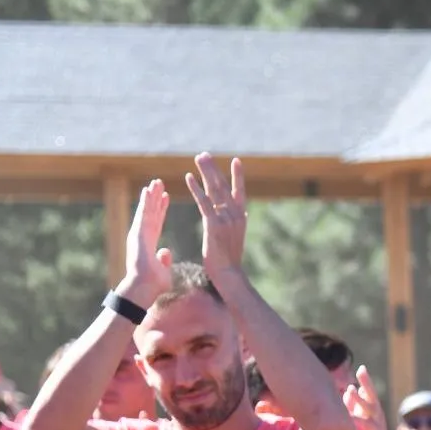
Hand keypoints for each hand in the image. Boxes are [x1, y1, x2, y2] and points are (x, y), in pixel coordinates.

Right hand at [120, 179, 174, 301]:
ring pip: (146, 210)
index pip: (157, 222)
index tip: (166, 197)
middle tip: (159, 183)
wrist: (144, 290)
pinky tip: (148, 190)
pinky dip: (145, 202)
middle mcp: (143, 236)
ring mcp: (139, 234)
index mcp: (149, 243)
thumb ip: (164, 260)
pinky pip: (143, 214)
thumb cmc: (153, 286)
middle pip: (151, 213)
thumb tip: (166, 252)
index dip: (161, 209)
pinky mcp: (137, 234)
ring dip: (150, 196)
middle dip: (155, 198)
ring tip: (155, 182)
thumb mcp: (163, 270)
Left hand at [185, 152, 247, 275]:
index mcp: (240, 217)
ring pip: (215, 190)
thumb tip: (241, 213)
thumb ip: (237, 222)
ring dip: (206, 173)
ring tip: (198, 158)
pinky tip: (189, 177)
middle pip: (224, 186)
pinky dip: (196, 189)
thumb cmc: (229, 260)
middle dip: (214, 169)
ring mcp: (225, 219)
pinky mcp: (214, 225)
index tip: (236, 161)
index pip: (240, 192)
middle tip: (204, 155)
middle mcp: (235, 215)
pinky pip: (203, 202)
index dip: (238, 176)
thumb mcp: (236, 237)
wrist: (229, 275)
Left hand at [342, 366, 398, 429]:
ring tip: (350, 390)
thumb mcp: (364, 425)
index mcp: (374, 413)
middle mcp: (378, 417)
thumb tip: (350, 395)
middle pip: (373, 396)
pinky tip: (349, 416)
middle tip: (362, 369)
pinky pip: (366, 425)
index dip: (366, 382)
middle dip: (367, 382)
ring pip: (370, 408)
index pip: (370, 394)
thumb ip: (357, 411)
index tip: (361, 368)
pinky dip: (358, 420)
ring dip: (360, 399)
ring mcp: (379, 425)